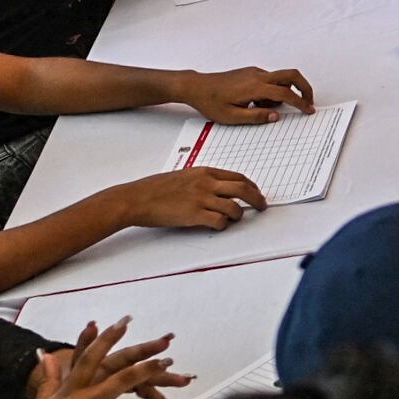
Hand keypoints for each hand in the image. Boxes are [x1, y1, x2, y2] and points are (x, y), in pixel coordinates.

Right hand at [103, 167, 266, 230]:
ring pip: (235, 207)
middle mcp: (206, 183)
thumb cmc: (155, 189)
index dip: (251, 186)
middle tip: (262, 206)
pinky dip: (223, 225)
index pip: (238, 177)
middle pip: (243, 189)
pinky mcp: (194, 215)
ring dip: (239, 215)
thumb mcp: (183, 176)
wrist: (136, 198)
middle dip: (257, 199)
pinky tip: (218, 226)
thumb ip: (201, 180)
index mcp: (204, 172)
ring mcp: (201, 199)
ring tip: (235, 219)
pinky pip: (220, 221)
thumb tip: (216, 189)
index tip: (256, 192)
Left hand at [176, 65, 312, 121]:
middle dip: (304, 87)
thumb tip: (275, 116)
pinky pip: (268, 80)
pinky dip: (270, 91)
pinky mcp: (250, 73)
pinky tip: (254, 103)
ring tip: (260, 108)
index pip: (285, 93)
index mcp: (254, 87)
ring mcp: (254, 72)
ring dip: (280, 93)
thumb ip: (256, 117)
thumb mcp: (232, 117)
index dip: (300, 102)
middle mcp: (257, 76)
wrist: (196, 87)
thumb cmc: (210, 102)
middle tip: (308, 102)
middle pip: (291, 75)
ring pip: (279, 79)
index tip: (309, 110)